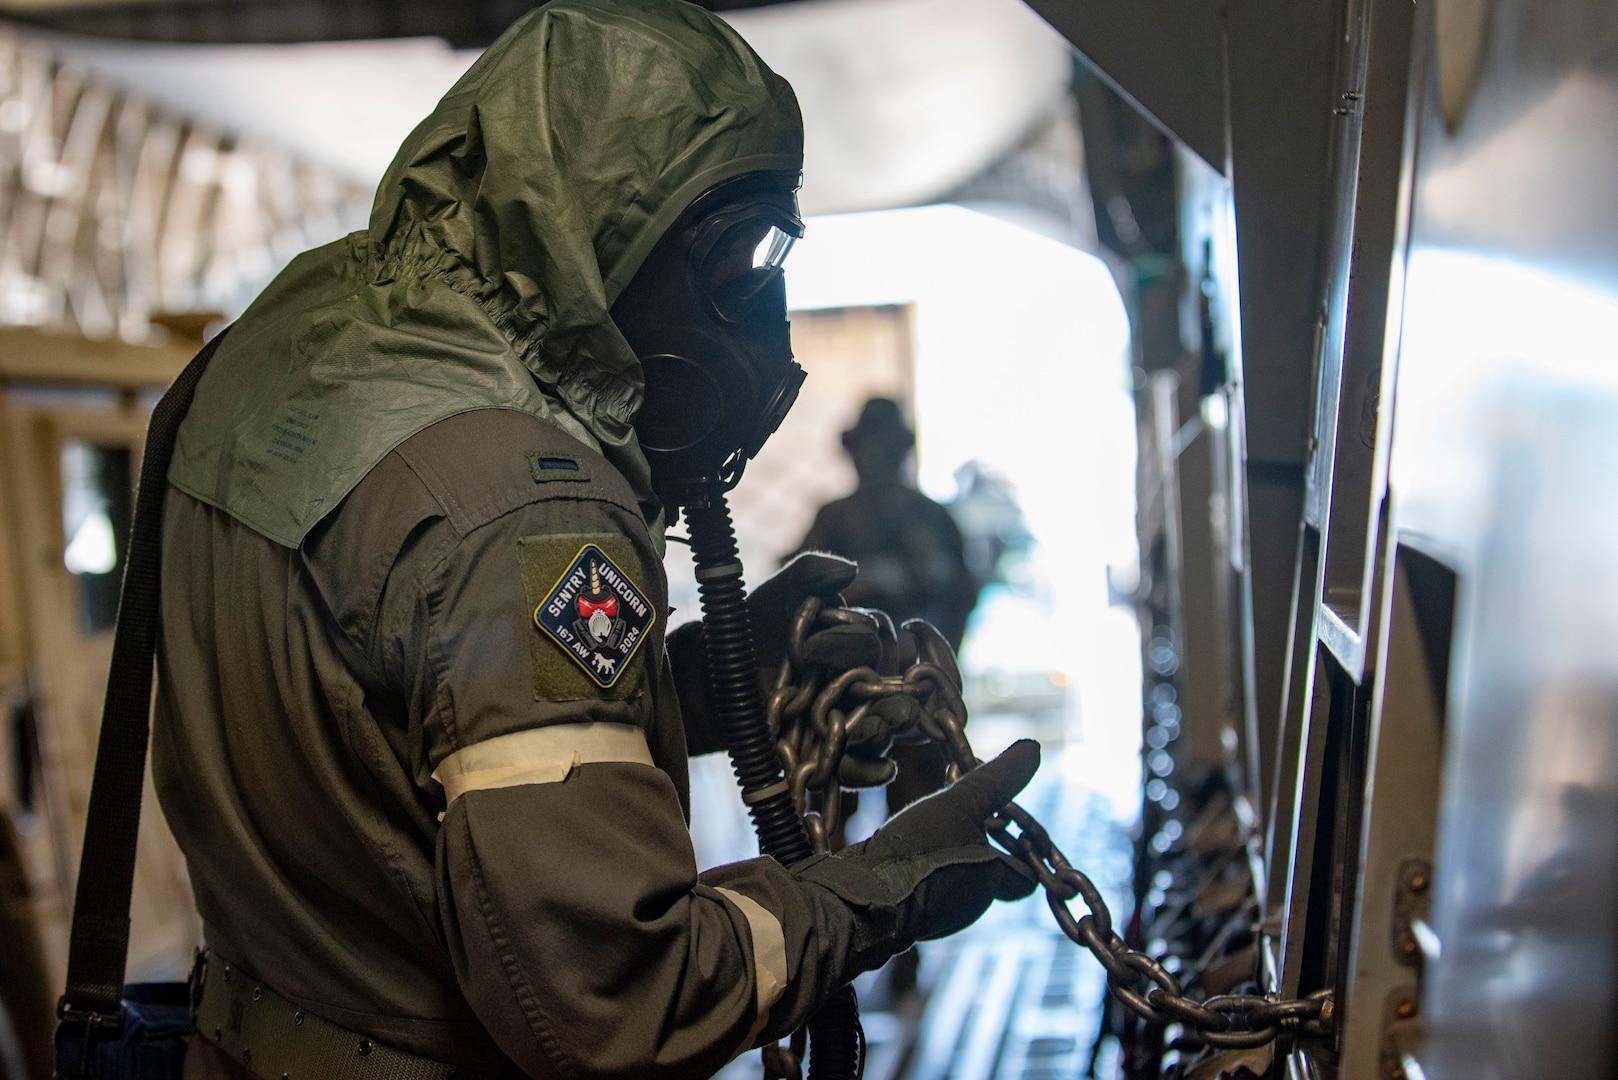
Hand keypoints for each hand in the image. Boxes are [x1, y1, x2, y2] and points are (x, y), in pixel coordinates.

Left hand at [667, 552, 867, 753]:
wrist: (716, 672)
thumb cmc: (752, 626)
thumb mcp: (778, 594)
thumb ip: (811, 573)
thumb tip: (850, 570)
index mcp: (856, 641)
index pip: (882, 642)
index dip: (858, 641)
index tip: (810, 649)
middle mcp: (862, 680)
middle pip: (894, 688)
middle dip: (873, 688)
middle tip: (835, 685)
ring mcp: (851, 717)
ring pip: (887, 727)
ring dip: (880, 728)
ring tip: (856, 728)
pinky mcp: (833, 752)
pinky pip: (864, 767)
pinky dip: (871, 770)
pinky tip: (879, 768)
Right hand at [797, 740, 1039, 953]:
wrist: (861, 896)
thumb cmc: (917, 853)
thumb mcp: (959, 803)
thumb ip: (995, 780)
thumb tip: (1032, 749)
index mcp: (993, 882)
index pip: (1026, 875)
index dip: (1020, 848)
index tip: (1006, 822)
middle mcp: (971, 905)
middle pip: (990, 872)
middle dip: (979, 844)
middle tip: (960, 813)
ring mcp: (939, 915)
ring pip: (958, 878)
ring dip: (949, 852)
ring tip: (927, 824)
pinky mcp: (909, 914)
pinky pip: (928, 886)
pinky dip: (923, 866)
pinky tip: (903, 846)